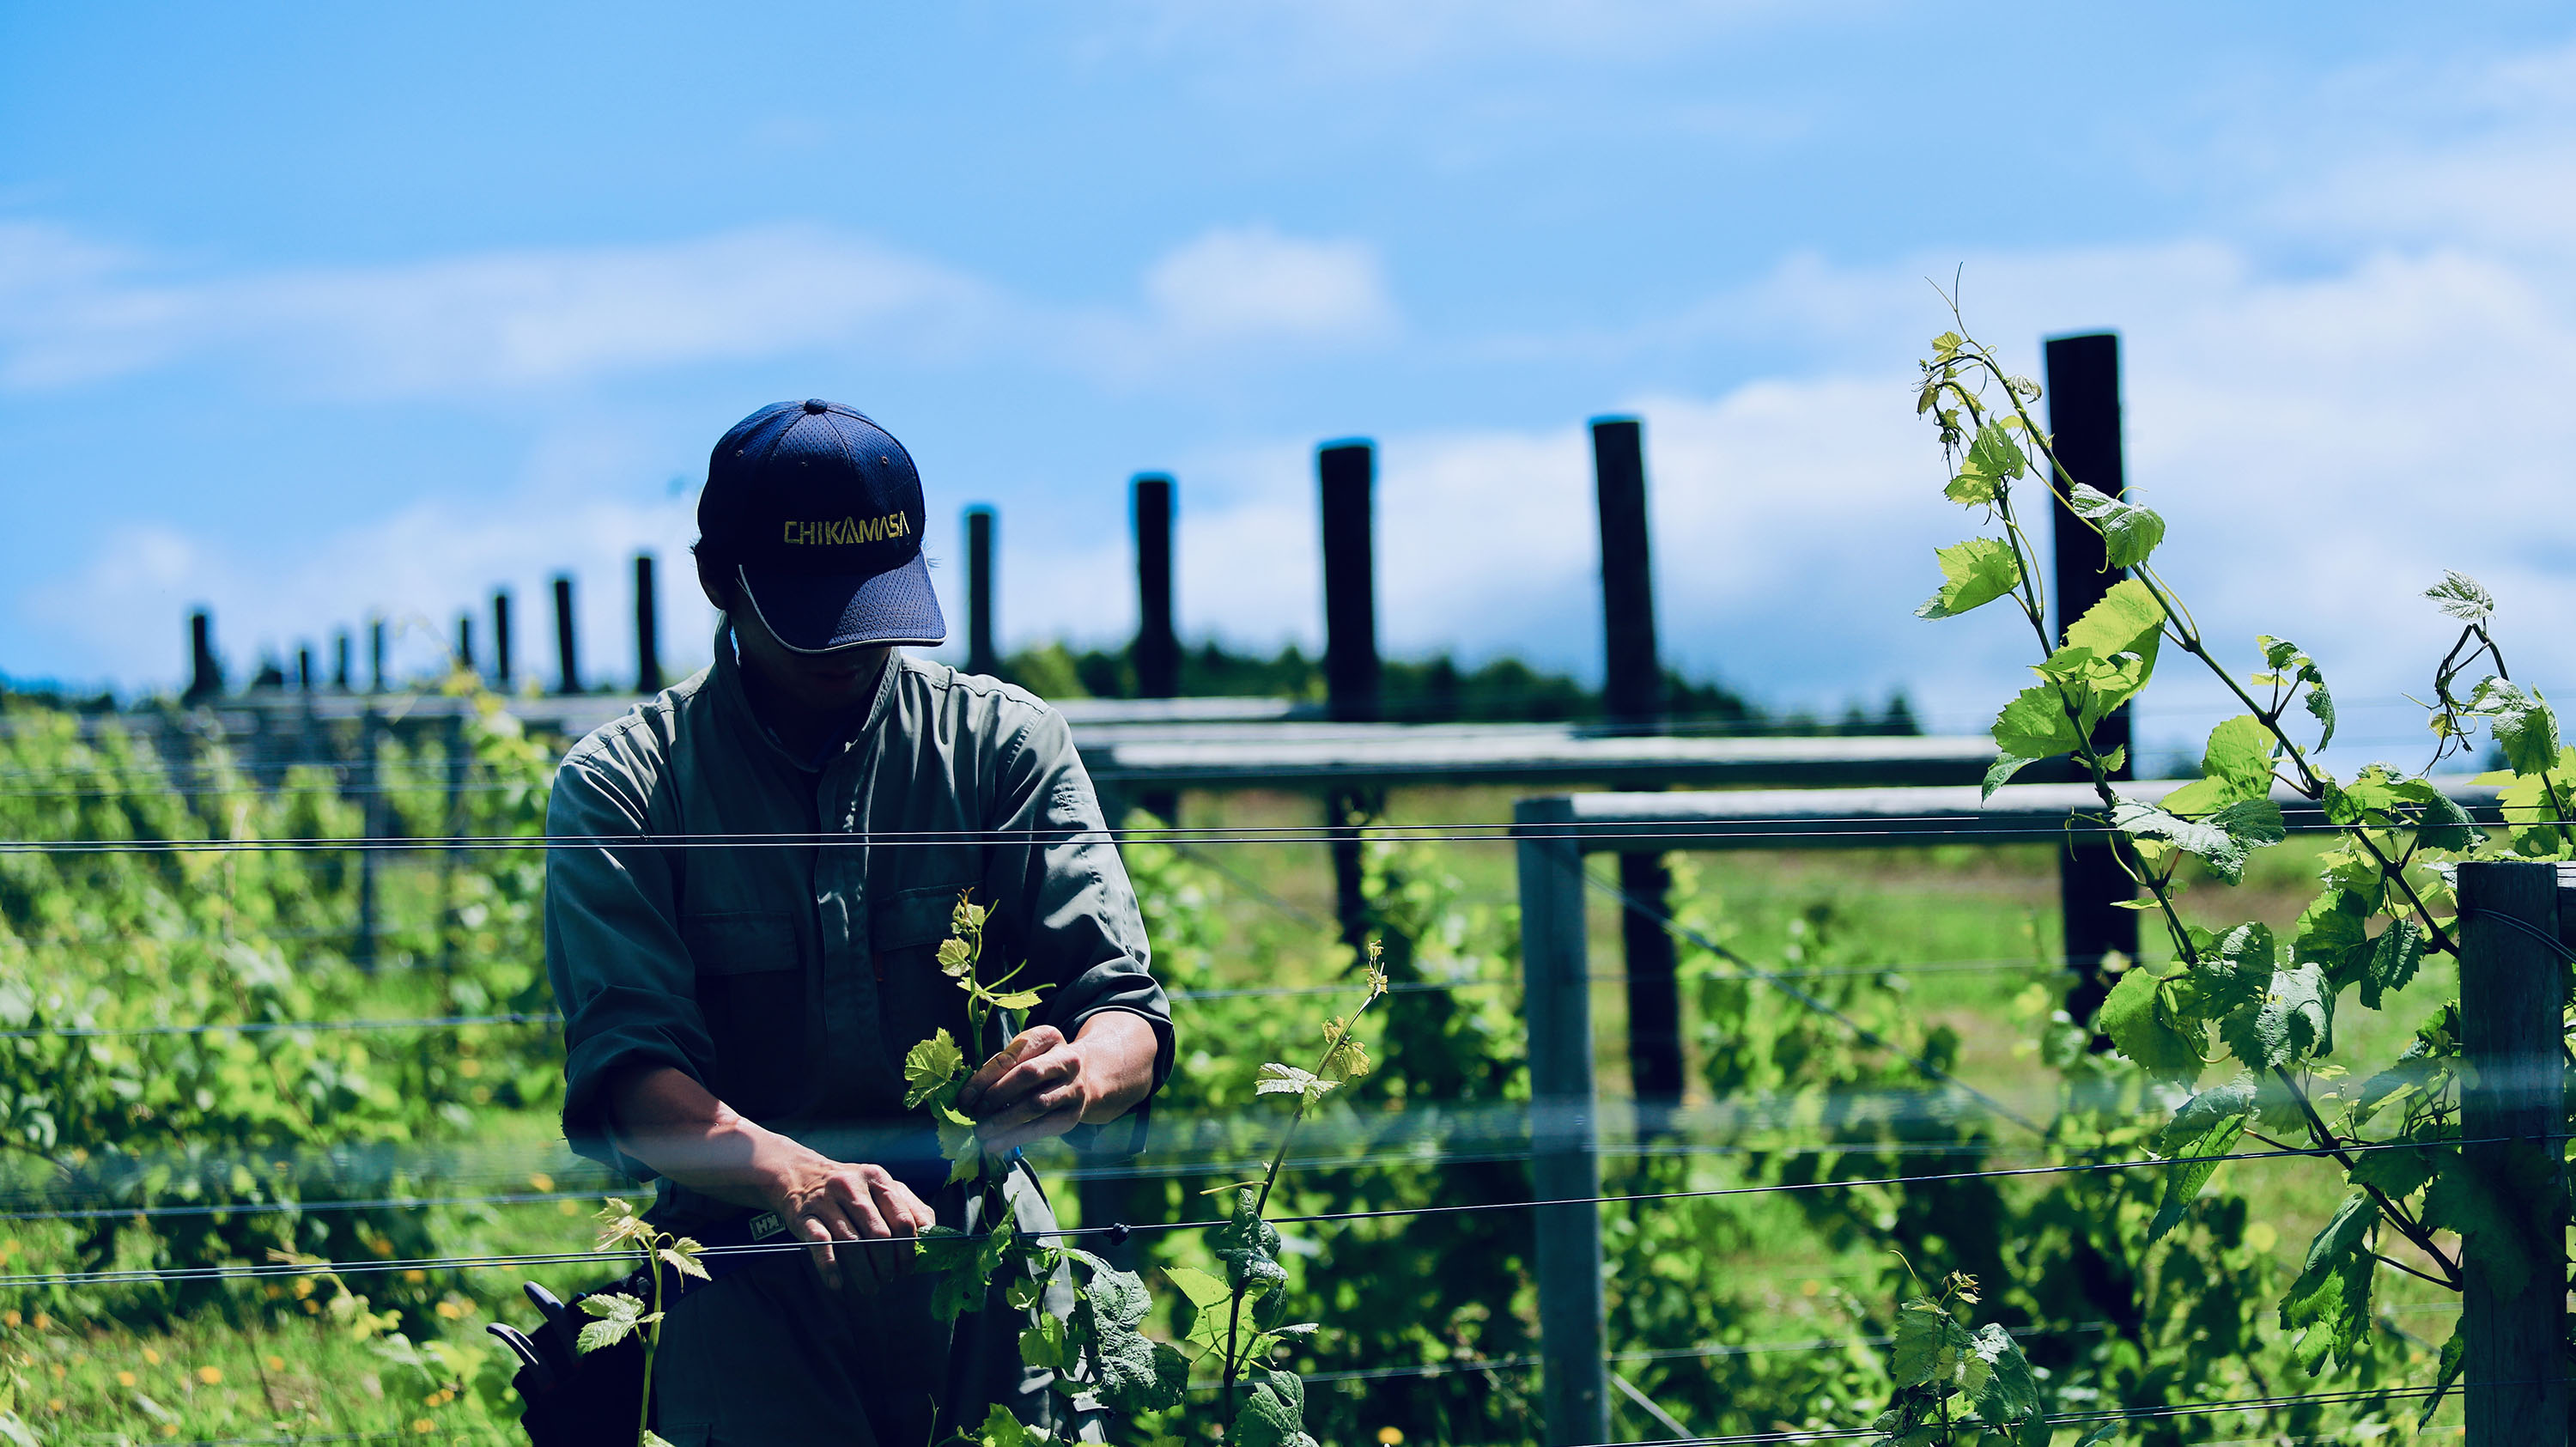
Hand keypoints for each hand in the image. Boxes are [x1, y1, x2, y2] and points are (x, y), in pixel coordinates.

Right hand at [761, 1157, 935, 1293]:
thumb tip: (931, 1234)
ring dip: (864, 1271)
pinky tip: (838, 1284)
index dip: (910, 1248)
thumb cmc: (849, 1187)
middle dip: (888, 1263)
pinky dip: (830, 1267)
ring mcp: (826, 1201)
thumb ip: (907, 1206)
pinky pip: (821, 1245)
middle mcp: (852, 1186)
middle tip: (890, 1279)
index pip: (902, 1218)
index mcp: (877, 1178)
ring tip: (871, 1286)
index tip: (910, 1267)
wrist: (799, 1173)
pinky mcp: (804, 1216)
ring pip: (852, 1243)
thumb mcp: (879, 1186)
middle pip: (879, 1233)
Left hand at [957, 1025, 1094, 1152]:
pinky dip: (1015, 1137)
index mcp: (1048, 1037)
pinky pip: (1042, 1127)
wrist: (1081, 1079)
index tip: (964, 1098)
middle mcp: (1067, 1060)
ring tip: (981, 1132)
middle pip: (1028, 1075)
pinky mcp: (1073, 1114)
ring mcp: (1073, 1088)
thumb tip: (969, 1096)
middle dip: (996, 1096)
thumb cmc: (1039, 1066)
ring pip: (1036, 1104)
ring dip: (1004, 1121)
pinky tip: (995, 1144)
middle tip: (974, 1114)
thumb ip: (999, 1068)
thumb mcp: (1024, 1055)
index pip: (1012, 1056)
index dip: (985, 1078)